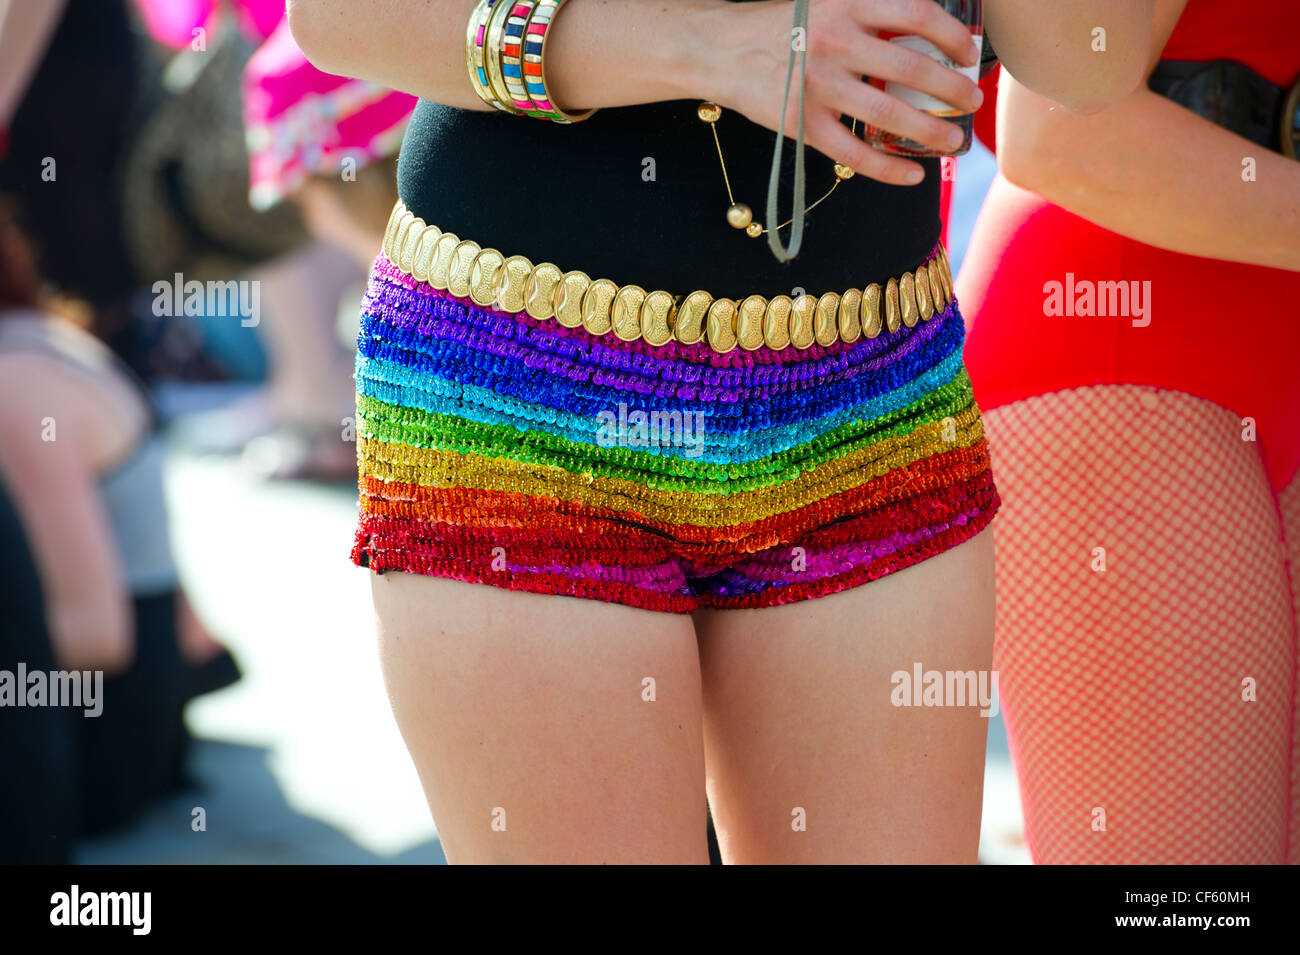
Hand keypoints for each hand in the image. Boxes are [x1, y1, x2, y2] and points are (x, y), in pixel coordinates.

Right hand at [697, 0, 983, 183]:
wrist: (722, 49)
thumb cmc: (782, 26)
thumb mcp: (826, 1)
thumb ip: (869, 13)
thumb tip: (924, 30)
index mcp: (846, 5)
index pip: (916, 14)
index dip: (951, 34)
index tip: (967, 52)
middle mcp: (835, 42)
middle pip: (912, 68)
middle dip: (952, 90)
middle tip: (970, 103)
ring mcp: (817, 86)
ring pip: (887, 113)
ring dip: (929, 132)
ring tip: (952, 141)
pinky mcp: (801, 124)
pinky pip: (852, 153)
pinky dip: (886, 169)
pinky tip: (911, 176)